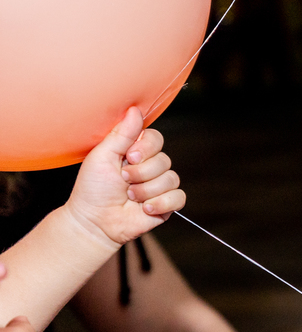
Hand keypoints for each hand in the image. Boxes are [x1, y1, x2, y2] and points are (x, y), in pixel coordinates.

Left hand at [65, 107, 185, 247]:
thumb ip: (122, 134)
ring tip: (129, 196)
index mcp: (136, 152)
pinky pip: (178, 197)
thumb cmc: (93, 188)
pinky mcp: (167, 204)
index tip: (129, 156)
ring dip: (146, 190)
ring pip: (170, 179)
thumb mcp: (102, 156)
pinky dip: (161, 203)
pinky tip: (145, 208)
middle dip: (141, 173)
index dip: (146, 148)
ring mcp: (160, 186)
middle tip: (123, 180)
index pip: (156, 139)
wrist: (95, 221)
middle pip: (164, 159)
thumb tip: (135, 110)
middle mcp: (150, 167)